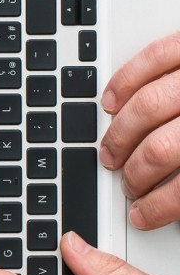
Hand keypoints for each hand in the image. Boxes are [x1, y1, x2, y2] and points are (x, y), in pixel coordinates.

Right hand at [100, 32, 179, 228]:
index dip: (160, 207)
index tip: (145, 216)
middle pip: (161, 148)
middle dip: (135, 174)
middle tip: (127, 186)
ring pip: (148, 107)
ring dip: (121, 134)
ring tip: (113, 151)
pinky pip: (155, 57)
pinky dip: (127, 80)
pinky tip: (112, 101)